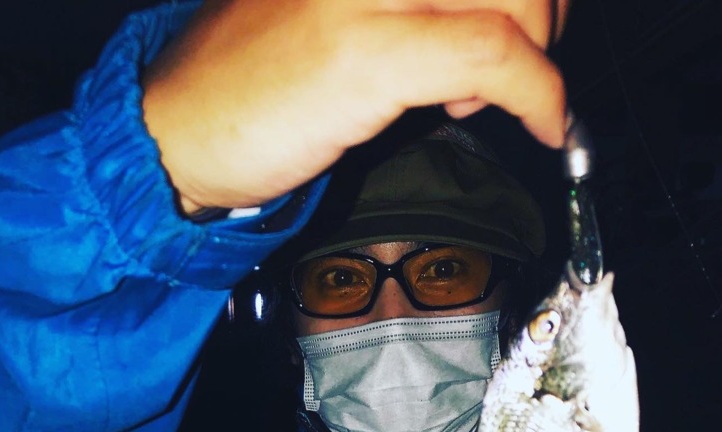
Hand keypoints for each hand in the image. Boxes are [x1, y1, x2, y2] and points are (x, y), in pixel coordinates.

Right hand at [142, 0, 570, 213]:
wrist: (174, 129)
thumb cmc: (248, 77)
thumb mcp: (335, 8)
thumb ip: (405, 0)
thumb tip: (491, 13)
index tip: (534, 17)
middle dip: (541, 12)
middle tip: (521, 61)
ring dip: (535, 53)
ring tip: (480, 98)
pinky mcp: (364, 50)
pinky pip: (493, 55)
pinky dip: (540, 94)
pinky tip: (548, 124)